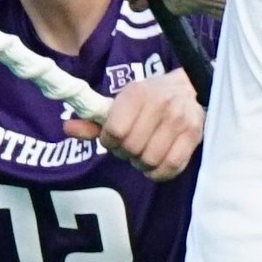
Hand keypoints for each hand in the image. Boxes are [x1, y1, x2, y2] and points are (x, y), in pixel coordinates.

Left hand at [86, 68, 202, 179]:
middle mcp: (160, 104)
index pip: (115, 131)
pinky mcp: (194, 135)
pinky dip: (159, 172)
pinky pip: (171, 167)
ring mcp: (179, 120)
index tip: (113, 139)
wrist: (187, 88)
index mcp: (137, 93)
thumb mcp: (121, 103)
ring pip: (150, 160)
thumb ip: (95, 119)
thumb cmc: (148, 99)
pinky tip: (155, 165)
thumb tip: (67, 129)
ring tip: (143, 154)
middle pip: (132, 148)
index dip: (109, 141)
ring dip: (142, 164)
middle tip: (129, 148)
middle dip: (125, 153)